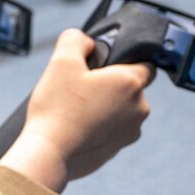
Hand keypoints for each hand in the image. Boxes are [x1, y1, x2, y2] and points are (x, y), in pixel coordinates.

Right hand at [0, 30, 154, 192]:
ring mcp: (130, 132)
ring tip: (74, 111)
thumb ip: (76, 40)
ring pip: (121, 111)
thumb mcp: (60, 62)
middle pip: (130, 89)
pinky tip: (74, 128)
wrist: (48, 153)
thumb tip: (86, 41)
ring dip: (104, 108)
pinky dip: (97, 128)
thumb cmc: (56, 108)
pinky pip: (111, 132)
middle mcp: (139, 108)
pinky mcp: (116, 150)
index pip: (146, 64)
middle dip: (109, 86)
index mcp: (130, 83)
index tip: (101, 68)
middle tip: (78, 89)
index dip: (124, 62)